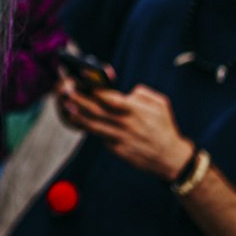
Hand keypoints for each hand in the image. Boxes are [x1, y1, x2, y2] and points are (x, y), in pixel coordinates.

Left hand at [56, 75, 192, 180]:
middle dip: (79, 99)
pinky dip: (90, 128)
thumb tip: (127, 91)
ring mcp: (120, 138)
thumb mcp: (161, 104)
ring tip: (67, 106)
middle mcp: (125, 123)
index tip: (79, 77)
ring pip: (94, 125)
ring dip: (78, 115)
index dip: (92, 86)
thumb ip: (143, 93)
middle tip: (66, 90)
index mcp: (135, 110)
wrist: (170, 158)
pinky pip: (101, 136)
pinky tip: (79, 121)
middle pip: (96, 110)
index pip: (108, 96)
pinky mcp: (117, 150)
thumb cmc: (164, 127)